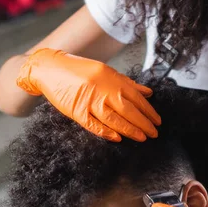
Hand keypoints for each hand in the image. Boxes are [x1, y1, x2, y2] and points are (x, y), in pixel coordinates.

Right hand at [17, 48, 160, 141]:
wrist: (50, 68)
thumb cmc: (78, 69)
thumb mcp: (106, 71)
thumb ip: (127, 83)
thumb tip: (147, 93)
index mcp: (112, 79)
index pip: (136, 98)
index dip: (149, 111)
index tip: (157, 121)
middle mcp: (103, 89)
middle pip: (129, 110)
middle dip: (144, 123)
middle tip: (154, 133)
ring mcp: (89, 101)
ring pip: (114, 119)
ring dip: (130, 130)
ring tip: (141, 137)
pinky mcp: (76, 111)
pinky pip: (93, 125)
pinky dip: (106, 132)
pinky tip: (117, 138)